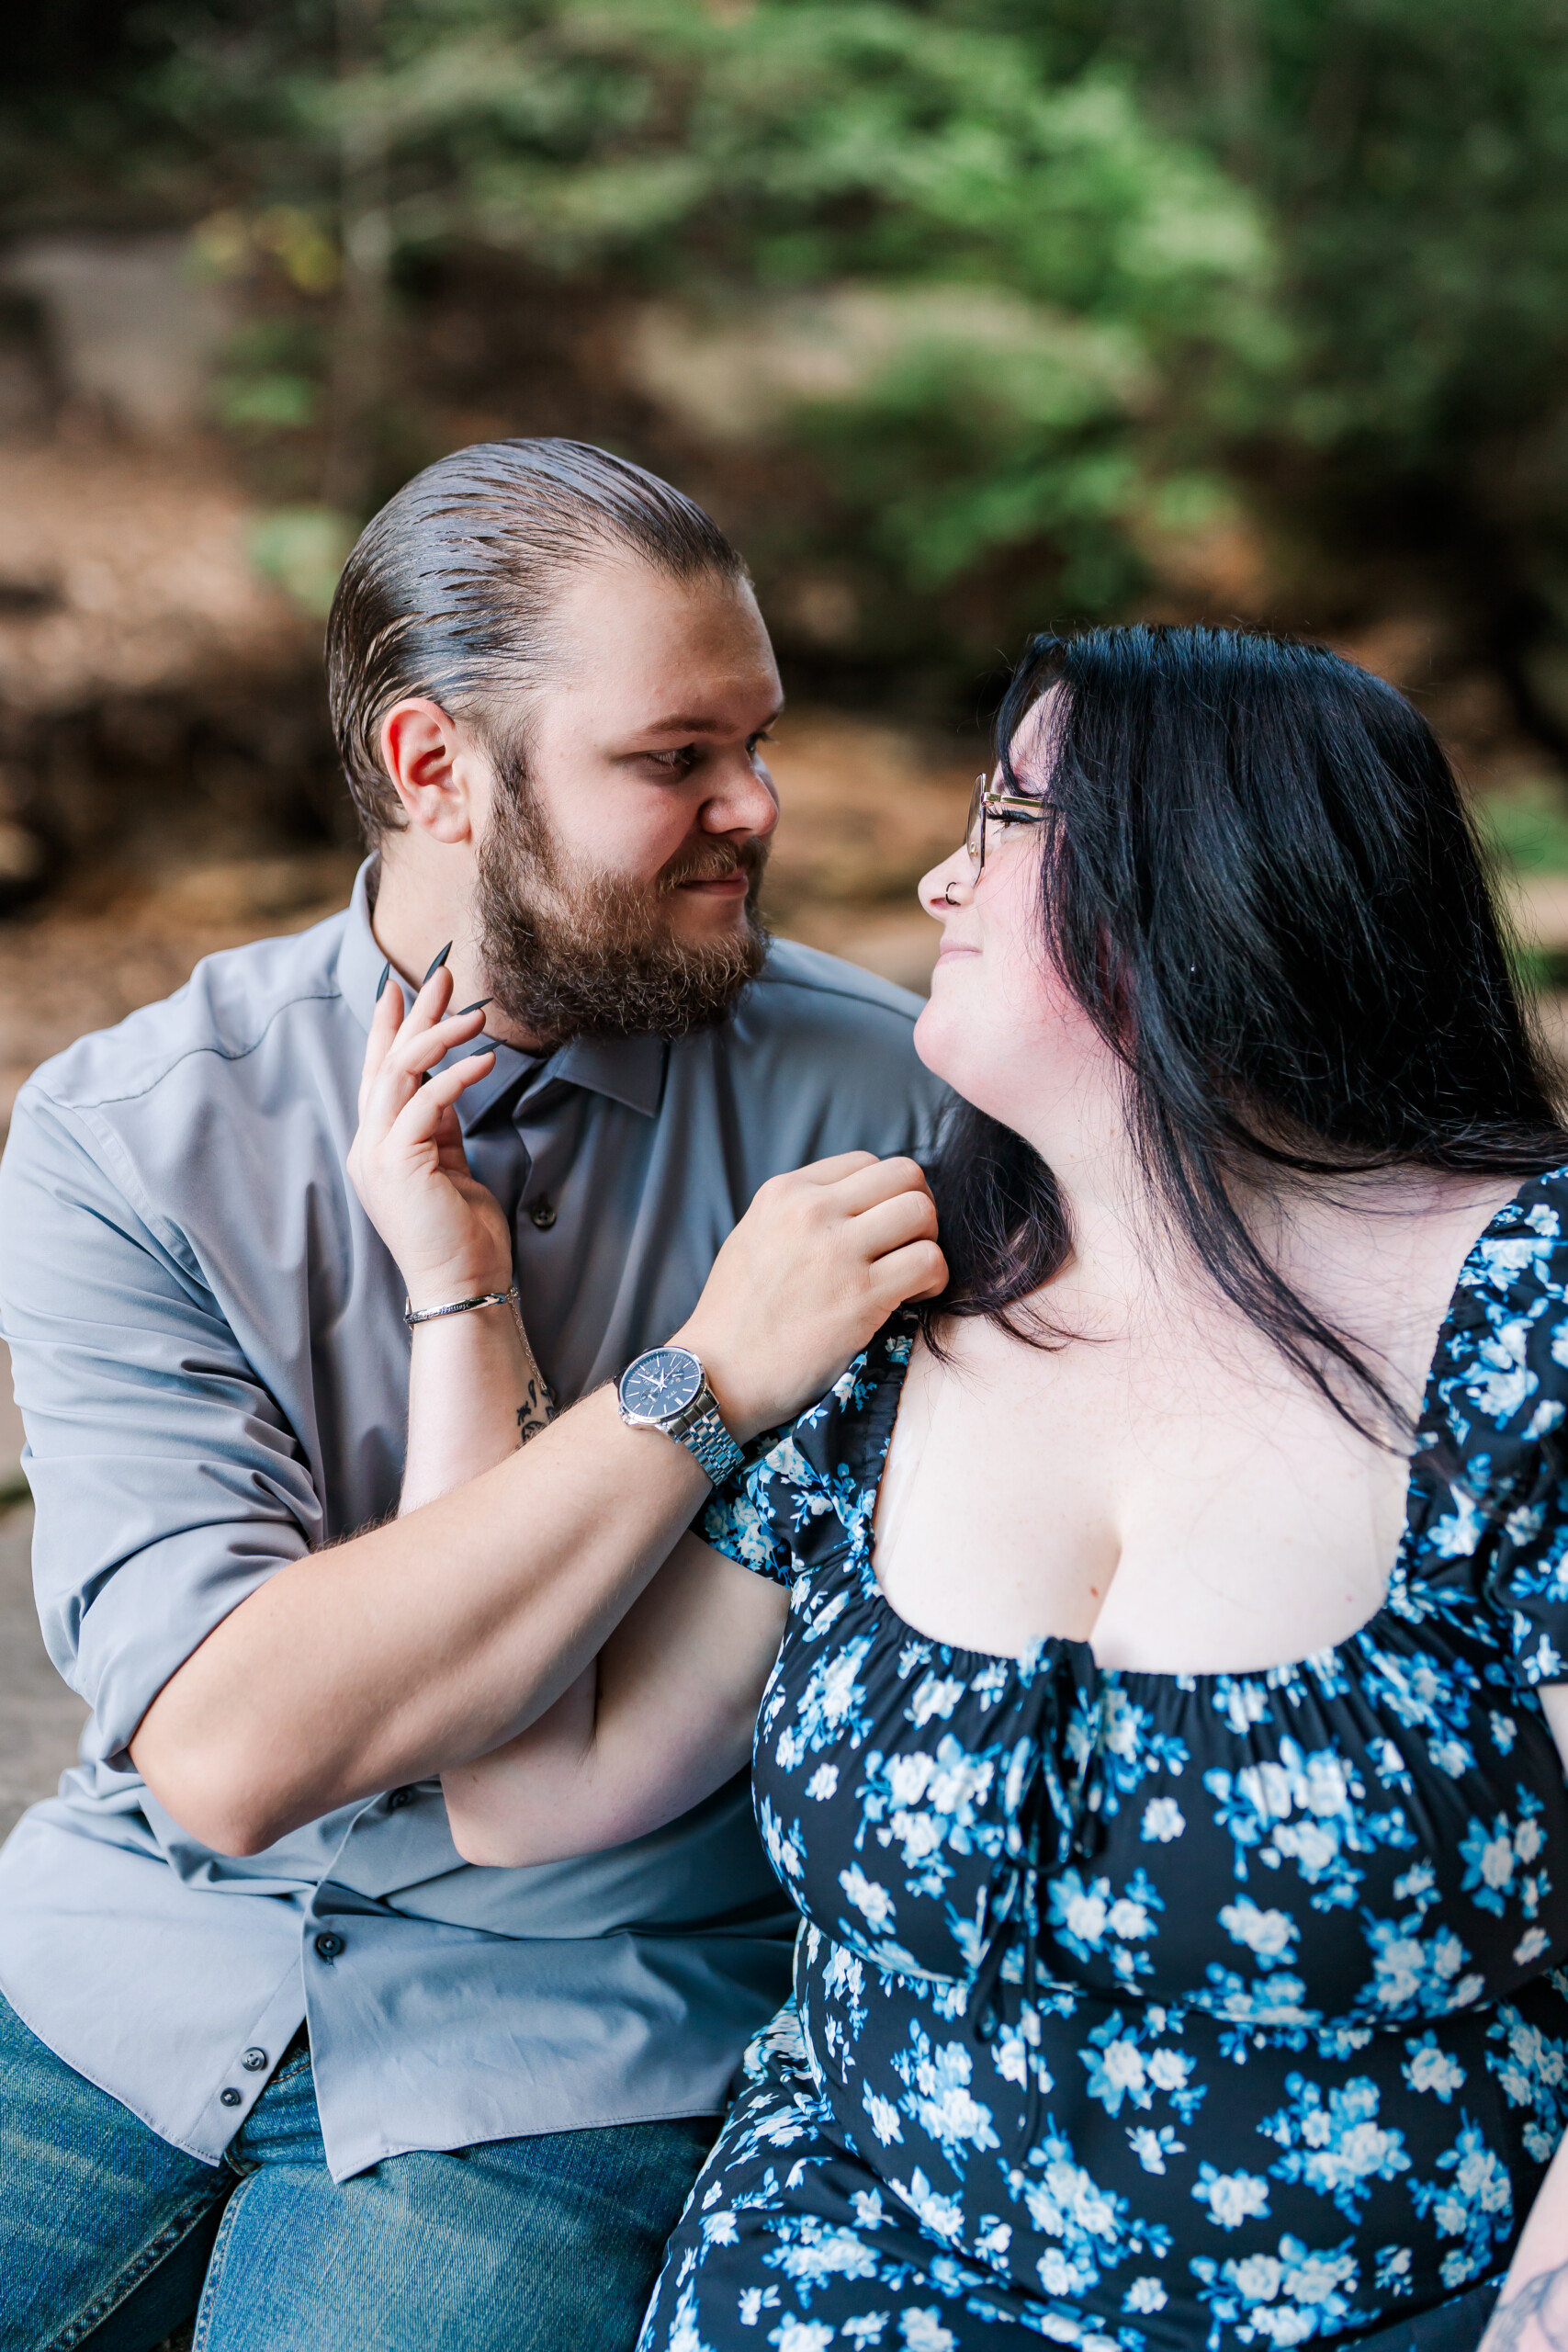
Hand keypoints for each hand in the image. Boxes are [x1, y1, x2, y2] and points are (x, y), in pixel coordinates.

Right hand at [347, 964, 512, 1306]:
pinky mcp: (400, 1164)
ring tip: (476, 1011)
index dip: (388, 1028)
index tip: (402, 988)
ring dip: (438, 1036)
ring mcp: (379, 1155)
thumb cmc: (463, 1235)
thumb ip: (441, 1127)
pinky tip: (484, 1060)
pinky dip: (455, 1076)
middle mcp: (370, 1146)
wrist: (463, 1287)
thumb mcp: (451, 1166)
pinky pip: (426, 1103)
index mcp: (379, 1146)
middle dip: (414, 1015)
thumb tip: (449, 1082)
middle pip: (386, 1063)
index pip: (381, 1075)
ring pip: (400, 1075)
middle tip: (441, 973)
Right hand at [672, 1153, 945, 1441]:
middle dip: (917, 1208)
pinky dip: (933, 1279)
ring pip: (921, 1211)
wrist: (718, 1374)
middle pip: (904, 1175)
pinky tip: (913, 1297)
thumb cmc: (736, 1315)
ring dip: (927, 1241)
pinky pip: (928, 1261)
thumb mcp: (754, 1236)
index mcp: (784, 1192)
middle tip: (906, 1245)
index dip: (884, 1195)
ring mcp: (837, 1251)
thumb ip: (799, 1212)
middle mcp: (811, 1211)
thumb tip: (856, 1205)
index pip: (866, 1162)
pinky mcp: (861, 1295)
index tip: (880, 1229)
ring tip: (910, 1273)